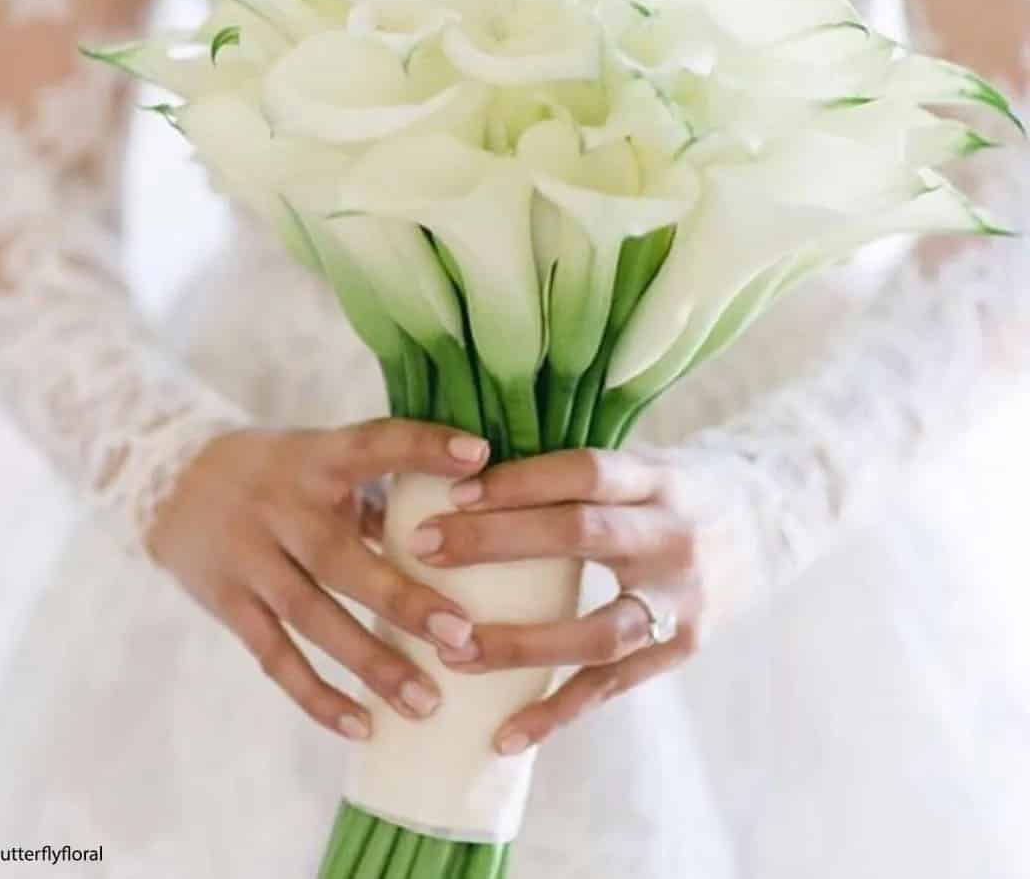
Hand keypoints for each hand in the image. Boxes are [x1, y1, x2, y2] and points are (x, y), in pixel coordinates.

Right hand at [145, 420, 487, 740]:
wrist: (166, 478)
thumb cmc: (276, 470)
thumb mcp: (319, 459)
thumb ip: (378, 492)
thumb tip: (461, 523)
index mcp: (314, 458)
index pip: (373, 444)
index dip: (423, 446)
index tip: (478, 456)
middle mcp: (279, 507)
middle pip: (340, 557)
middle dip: (402, 598)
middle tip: (462, 635)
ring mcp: (249, 558)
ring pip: (311, 618)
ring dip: (370, 663)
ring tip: (427, 701)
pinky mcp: (228, 602)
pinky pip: (275, 656)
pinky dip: (316, 695)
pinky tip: (362, 726)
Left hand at [406, 448, 735, 754]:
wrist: (772, 522)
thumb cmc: (678, 488)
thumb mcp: (644, 462)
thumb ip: (581, 474)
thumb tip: (470, 470)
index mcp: (658, 477)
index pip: (582, 472)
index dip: (518, 481)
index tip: (451, 492)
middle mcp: (672, 535)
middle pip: (580, 534)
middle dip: (496, 541)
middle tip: (423, 547)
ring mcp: (680, 598)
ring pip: (598, 628)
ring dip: (521, 642)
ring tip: (454, 650)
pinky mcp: (681, 647)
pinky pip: (613, 686)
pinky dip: (558, 712)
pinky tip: (505, 734)